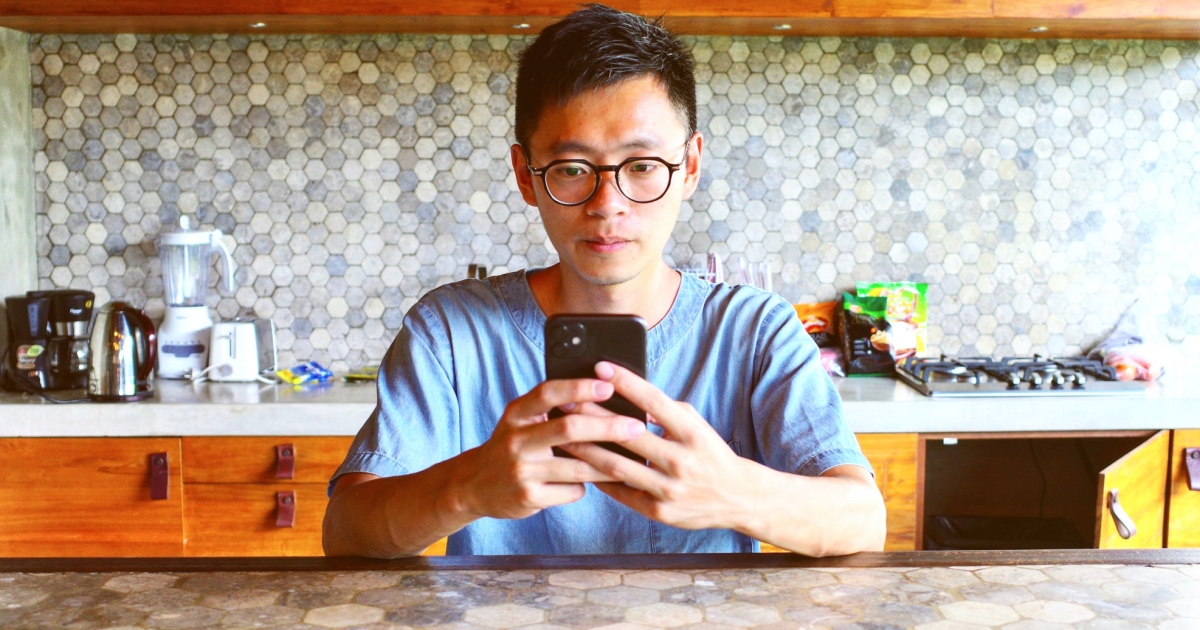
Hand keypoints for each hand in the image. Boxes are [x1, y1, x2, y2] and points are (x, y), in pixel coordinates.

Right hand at [452, 378, 646, 520]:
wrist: (474, 485)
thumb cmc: (512, 445)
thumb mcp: (521, 420)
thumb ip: (551, 408)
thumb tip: (604, 395)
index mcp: (517, 413)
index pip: (548, 393)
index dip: (579, 387)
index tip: (609, 385)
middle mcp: (516, 440)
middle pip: (569, 429)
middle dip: (608, 427)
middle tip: (637, 427)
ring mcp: (522, 470)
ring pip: (578, 467)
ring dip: (608, 463)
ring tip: (633, 459)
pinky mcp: (529, 497)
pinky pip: (572, 491)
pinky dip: (586, 486)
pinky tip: (591, 482)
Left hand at [560, 362, 753, 530]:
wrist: (738, 497)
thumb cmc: (710, 454)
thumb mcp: (696, 426)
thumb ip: (667, 412)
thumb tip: (631, 396)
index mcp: (692, 434)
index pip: (654, 401)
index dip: (626, 382)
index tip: (601, 367)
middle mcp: (681, 461)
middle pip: (627, 434)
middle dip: (593, 416)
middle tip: (566, 401)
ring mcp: (669, 489)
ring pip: (617, 466)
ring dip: (586, 449)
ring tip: (563, 434)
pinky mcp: (659, 511)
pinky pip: (622, 491)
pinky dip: (599, 477)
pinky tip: (580, 464)